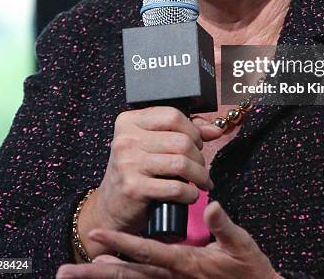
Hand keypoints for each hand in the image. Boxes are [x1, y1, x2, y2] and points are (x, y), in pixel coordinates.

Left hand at [57, 200, 280, 278]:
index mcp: (185, 264)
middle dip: (95, 274)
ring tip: (80, 273)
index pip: (146, 253)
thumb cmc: (249, 270)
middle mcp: (172, 278)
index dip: (120, 244)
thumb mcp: (241, 244)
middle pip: (128, 277)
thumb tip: (211, 206)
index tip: (96, 235)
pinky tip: (111, 274)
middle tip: (65, 271)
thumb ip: (224, 226)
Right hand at [76, 107, 221, 258]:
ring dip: (199, 175)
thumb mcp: (151, 145)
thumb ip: (181, 132)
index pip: (173, 115)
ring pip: (181, 163)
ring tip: (201, 181)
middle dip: (199, 156)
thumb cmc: (134, 172)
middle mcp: (126, 139)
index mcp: (129, 121)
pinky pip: (176, 187)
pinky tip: (190, 195)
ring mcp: (128, 163)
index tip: (197, 143)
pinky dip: (190, 193)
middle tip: (200, 166)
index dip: (192, 130)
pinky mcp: (134, 188)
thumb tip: (214, 129)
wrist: (110, 208)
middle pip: (181, 140)